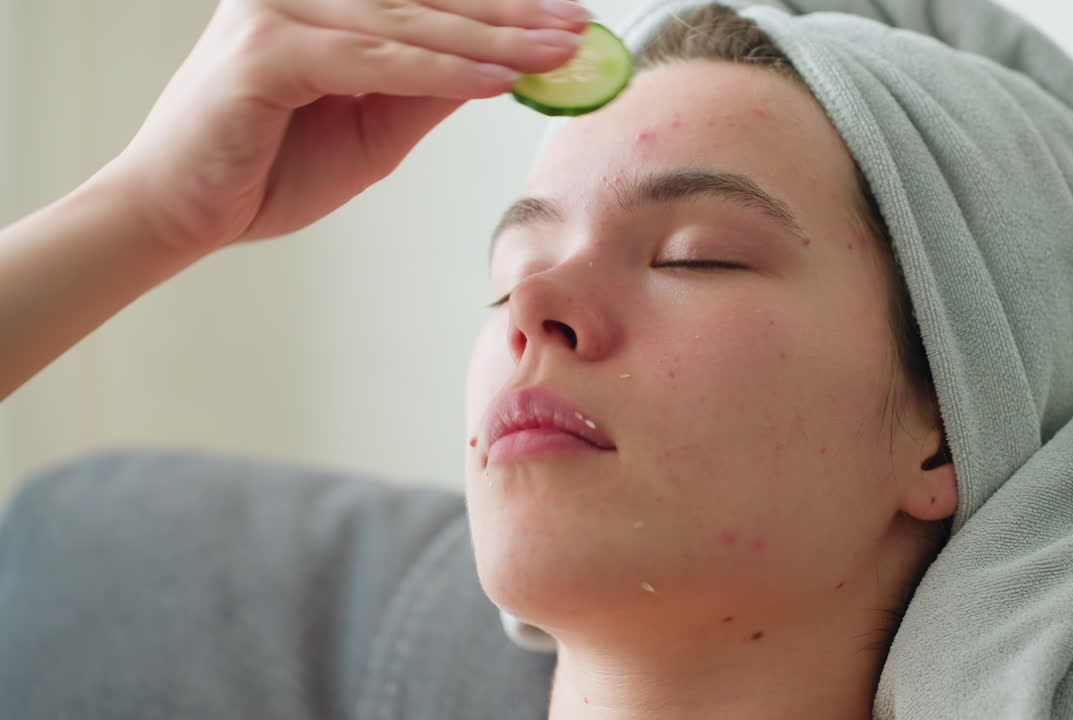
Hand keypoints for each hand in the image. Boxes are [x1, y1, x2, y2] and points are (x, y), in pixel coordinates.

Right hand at [106, 0, 589, 254]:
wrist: (180, 216)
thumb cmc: (268, 173)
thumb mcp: (372, 129)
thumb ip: (428, 91)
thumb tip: (500, 70)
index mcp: (321, 2)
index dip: (500, 4)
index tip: (567, 14)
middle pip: (429, 0)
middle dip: (513, 15)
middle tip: (581, 26)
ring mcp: (278, 14)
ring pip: (411, 26)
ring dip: (494, 41)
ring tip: (560, 54)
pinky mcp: (266, 53)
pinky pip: (375, 63)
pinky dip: (440, 75)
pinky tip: (498, 82)